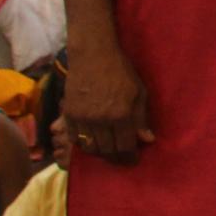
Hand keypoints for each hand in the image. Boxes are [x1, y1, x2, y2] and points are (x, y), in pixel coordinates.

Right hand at [64, 42, 153, 164]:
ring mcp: (82, 118)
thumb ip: (141, 118)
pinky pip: (74, 138)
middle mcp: (100, 120)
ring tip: (108, 151)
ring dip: (100, 153)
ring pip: (90, 148)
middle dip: (116, 157)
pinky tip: (92, 143)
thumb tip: (147, 140)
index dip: (130, 157)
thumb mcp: (139, 92)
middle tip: (121, 158)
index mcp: (121, 115)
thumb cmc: (121, 71)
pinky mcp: (68, 114)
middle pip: (107, 150)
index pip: (125, 146)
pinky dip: (83, 144)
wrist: (92, 55)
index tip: (133, 160)